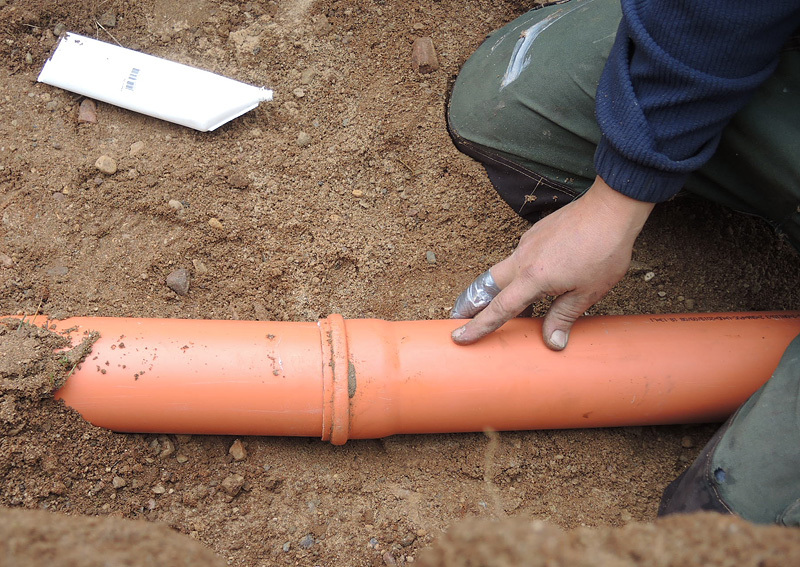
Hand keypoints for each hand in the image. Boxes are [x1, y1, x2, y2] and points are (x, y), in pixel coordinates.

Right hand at [451, 177, 653, 349]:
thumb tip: (552, 343)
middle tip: (459, 318)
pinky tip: (534, 279)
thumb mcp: (588, 292)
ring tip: (500, 305)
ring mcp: (527, 244)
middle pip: (487, 285)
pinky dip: (517, 274)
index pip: (499, 309)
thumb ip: (564, 317)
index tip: (459, 337)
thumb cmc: (603, 251)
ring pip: (502, 271)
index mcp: (533, 278)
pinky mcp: (535, 234)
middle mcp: (523, 260)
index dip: (478, 326)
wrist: (610, 209)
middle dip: (471, 303)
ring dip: (496, 289)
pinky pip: (519, 258)